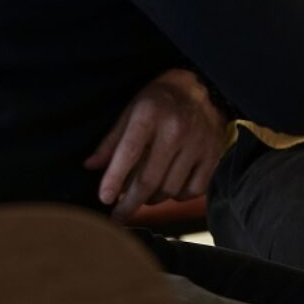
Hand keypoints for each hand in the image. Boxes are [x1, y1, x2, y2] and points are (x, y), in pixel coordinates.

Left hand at [84, 68, 226, 222]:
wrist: (205, 86)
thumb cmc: (161, 99)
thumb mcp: (132, 109)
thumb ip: (112, 140)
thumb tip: (90, 166)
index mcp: (150, 115)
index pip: (129, 153)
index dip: (114, 179)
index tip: (104, 199)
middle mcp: (175, 129)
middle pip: (149, 180)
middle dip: (129, 204)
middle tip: (118, 217)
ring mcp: (197, 143)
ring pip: (170, 189)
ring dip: (152, 199)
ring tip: (144, 195)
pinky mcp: (213, 154)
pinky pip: (193, 190)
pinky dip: (179, 196)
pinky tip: (171, 188)